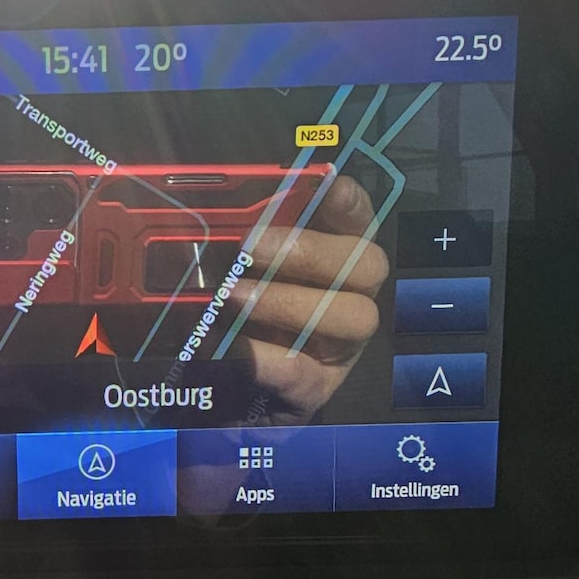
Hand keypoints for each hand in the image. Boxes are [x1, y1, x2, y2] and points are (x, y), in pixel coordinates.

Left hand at [230, 175, 387, 425]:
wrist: (211, 398)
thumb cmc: (221, 320)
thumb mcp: (221, 272)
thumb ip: (230, 239)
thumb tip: (220, 209)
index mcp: (328, 262)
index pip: (357, 220)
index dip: (348, 200)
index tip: (326, 180)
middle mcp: (347, 299)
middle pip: (367, 264)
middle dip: (310, 250)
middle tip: (250, 248)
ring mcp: (338, 349)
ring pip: (353, 316)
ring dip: (289, 302)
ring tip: (231, 299)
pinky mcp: (314, 392)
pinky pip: (303, 371)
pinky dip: (265, 357)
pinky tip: (234, 349)